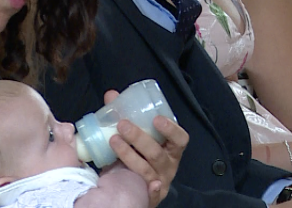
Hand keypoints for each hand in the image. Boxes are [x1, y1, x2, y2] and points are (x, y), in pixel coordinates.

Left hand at [103, 90, 188, 206]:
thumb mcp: (134, 136)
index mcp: (170, 149)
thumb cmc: (136, 154)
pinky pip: (152, 194)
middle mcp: (168, 165)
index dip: (171, 129)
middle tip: (122, 125)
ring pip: (147, 170)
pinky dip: (153, 190)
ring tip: (113, 141)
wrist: (128, 186)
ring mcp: (159, 182)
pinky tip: (150, 185)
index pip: (180, 139)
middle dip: (140, 138)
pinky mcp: (150, 197)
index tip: (156, 119)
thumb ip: (123, 116)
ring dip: (129, 155)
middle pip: (157, 153)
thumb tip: (111, 96)